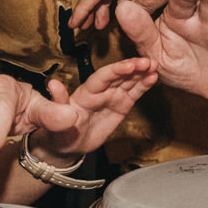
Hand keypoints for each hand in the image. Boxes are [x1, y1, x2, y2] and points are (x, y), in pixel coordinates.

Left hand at [28, 58, 156, 160]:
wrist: (68, 145)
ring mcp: (112, 96)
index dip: (115, 70)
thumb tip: (52, 84)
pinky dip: (144, 84)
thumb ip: (58, 102)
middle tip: (148, 62)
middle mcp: (101, 90)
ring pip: (129, 80)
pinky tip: (154, 77)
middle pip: (119, 75)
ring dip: (142, 72)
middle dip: (133, 67)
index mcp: (86, 92)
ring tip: (155, 65)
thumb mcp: (54, 119)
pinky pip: (134, 92)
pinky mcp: (122, 104)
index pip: (102, 77)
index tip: (129, 65)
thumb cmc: (59, 131)